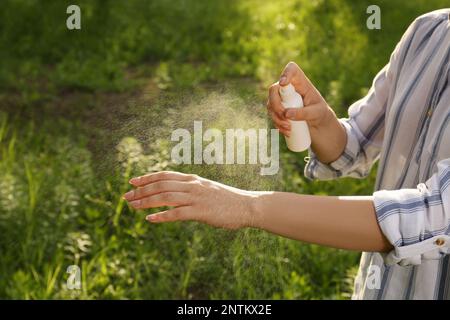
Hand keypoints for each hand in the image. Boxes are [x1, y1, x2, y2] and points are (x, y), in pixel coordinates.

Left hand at [123, 171, 255, 229]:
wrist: (247, 206)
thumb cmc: (227, 200)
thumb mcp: (206, 190)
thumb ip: (191, 190)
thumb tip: (175, 195)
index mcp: (193, 179)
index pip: (165, 175)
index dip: (147, 178)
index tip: (132, 181)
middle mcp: (192, 185)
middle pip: (161, 185)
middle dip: (141, 190)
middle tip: (126, 196)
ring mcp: (196, 198)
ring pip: (165, 197)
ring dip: (146, 201)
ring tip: (132, 206)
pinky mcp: (201, 211)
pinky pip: (177, 213)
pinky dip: (162, 215)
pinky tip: (150, 218)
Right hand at [267, 61, 334, 136]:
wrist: (319, 125)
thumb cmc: (320, 114)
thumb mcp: (317, 113)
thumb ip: (304, 112)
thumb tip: (286, 114)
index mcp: (301, 83)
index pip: (292, 70)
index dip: (285, 73)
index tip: (283, 83)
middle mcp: (288, 89)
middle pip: (274, 90)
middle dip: (276, 104)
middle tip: (285, 117)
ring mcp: (281, 99)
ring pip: (270, 104)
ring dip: (276, 117)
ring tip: (289, 128)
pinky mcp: (278, 110)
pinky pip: (272, 115)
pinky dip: (277, 124)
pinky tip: (286, 131)